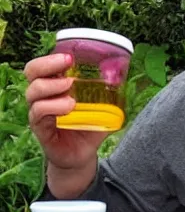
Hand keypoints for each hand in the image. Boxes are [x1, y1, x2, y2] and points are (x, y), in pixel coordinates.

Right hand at [24, 53, 109, 170]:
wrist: (81, 154)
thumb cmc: (88, 126)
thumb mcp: (102, 107)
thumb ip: (109, 93)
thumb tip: (124, 76)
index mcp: (54, 86)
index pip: (42, 66)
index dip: (50, 58)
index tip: (70, 57)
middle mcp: (42, 96)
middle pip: (32, 73)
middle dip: (48, 65)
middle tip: (67, 65)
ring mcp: (38, 111)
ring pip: (33, 92)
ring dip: (53, 87)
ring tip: (71, 88)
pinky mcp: (40, 128)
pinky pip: (38, 113)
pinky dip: (53, 107)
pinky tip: (68, 107)